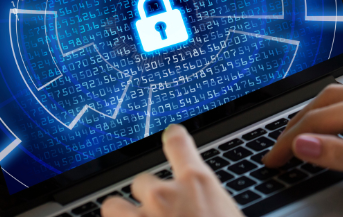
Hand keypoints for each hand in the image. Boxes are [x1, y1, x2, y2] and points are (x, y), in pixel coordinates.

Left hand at [101, 124, 241, 216]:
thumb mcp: (229, 216)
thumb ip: (208, 205)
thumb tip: (202, 206)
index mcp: (197, 183)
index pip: (178, 143)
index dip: (174, 137)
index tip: (171, 134)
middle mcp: (164, 194)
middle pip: (142, 181)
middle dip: (149, 198)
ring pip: (113, 205)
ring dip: (121, 215)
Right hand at [263, 84, 342, 173]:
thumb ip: (341, 154)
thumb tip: (303, 144)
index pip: (314, 121)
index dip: (289, 140)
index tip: (273, 158)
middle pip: (323, 99)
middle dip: (298, 119)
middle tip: (281, 143)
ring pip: (340, 92)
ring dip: (317, 109)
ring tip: (304, 130)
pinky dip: (338, 105)